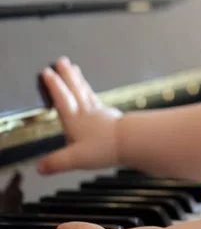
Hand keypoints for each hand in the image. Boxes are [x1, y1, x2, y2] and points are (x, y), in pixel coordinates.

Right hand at [37, 57, 122, 174]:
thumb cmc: (105, 148)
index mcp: (75, 120)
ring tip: (76, 69)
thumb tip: (40, 167)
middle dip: (67, 75)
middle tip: (62, 60)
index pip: (62, 99)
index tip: (47, 71)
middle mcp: (87, 112)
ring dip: (79, 80)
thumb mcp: (75, 159)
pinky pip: (98, 101)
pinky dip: (92, 95)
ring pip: (87, 92)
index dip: (54, 85)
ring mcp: (101, 113)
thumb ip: (56, 162)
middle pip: (75, 89)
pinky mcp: (112, 117)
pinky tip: (93, 96)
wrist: (132, 142)